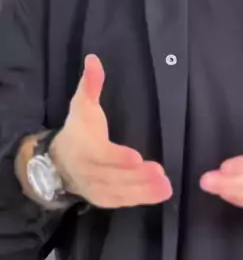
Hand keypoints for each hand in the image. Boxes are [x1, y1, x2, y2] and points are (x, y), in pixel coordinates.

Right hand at [50, 55, 172, 208]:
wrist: (58, 163)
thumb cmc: (77, 130)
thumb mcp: (81, 105)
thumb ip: (90, 84)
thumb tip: (94, 58)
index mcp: (85, 149)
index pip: (102, 155)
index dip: (118, 158)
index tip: (136, 158)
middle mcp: (90, 172)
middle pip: (115, 177)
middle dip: (137, 177)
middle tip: (160, 172)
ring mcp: (97, 189)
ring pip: (121, 192)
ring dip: (143, 191)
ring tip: (166, 186)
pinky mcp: (105, 200)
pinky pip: (123, 201)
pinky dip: (141, 199)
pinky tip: (161, 194)